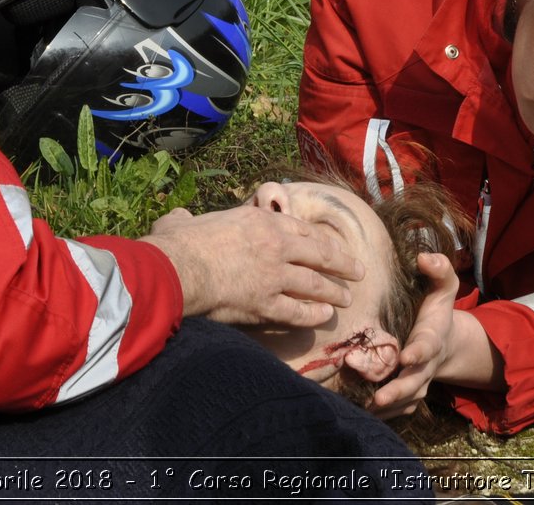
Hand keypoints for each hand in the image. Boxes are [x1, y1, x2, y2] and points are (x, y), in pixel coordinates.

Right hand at [142, 205, 364, 327]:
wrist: (180, 268)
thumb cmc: (181, 243)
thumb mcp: (188, 221)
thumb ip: (188, 219)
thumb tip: (175, 217)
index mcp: (262, 222)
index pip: (303, 229)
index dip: (323, 240)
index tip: (334, 246)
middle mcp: (276, 247)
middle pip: (320, 255)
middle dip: (343, 264)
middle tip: (358, 271)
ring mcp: (274, 276)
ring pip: (314, 284)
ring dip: (334, 291)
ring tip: (346, 298)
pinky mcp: (267, 304)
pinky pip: (297, 312)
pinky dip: (313, 314)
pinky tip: (324, 316)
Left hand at [368, 252, 459, 416]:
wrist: (447, 343)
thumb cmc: (437, 310)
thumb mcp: (443, 287)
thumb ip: (439, 270)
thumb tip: (424, 256)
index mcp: (432, 338)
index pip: (426, 346)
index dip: (418, 352)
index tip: (406, 357)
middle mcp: (426, 365)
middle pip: (414, 383)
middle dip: (397, 390)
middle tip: (377, 398)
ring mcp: (418, 383)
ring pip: (405, 401)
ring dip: (386, 407)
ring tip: (361, 411)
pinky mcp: (408, 395)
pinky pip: (397, 411)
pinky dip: (382, 416)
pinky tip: (358, 414)